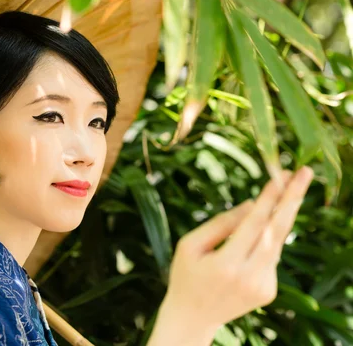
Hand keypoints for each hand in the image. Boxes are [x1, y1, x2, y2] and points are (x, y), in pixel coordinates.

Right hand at [161, 166, 313, 331]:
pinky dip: (268, 239)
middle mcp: (249, 277)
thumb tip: (252, 205)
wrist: (192, 318)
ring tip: (293, 187)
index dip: (268, 199)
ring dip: (285, 214)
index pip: (253, 224)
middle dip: (292, 199)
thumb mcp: (189, 246)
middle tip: (305, 173)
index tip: (280, 176)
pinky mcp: (269, 291)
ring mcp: (263, 287)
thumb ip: (220, 225)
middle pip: (277, 231)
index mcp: (225, 265)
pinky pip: (271, 256)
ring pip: (278, 242)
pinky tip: (258, 232)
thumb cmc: (185, 275)